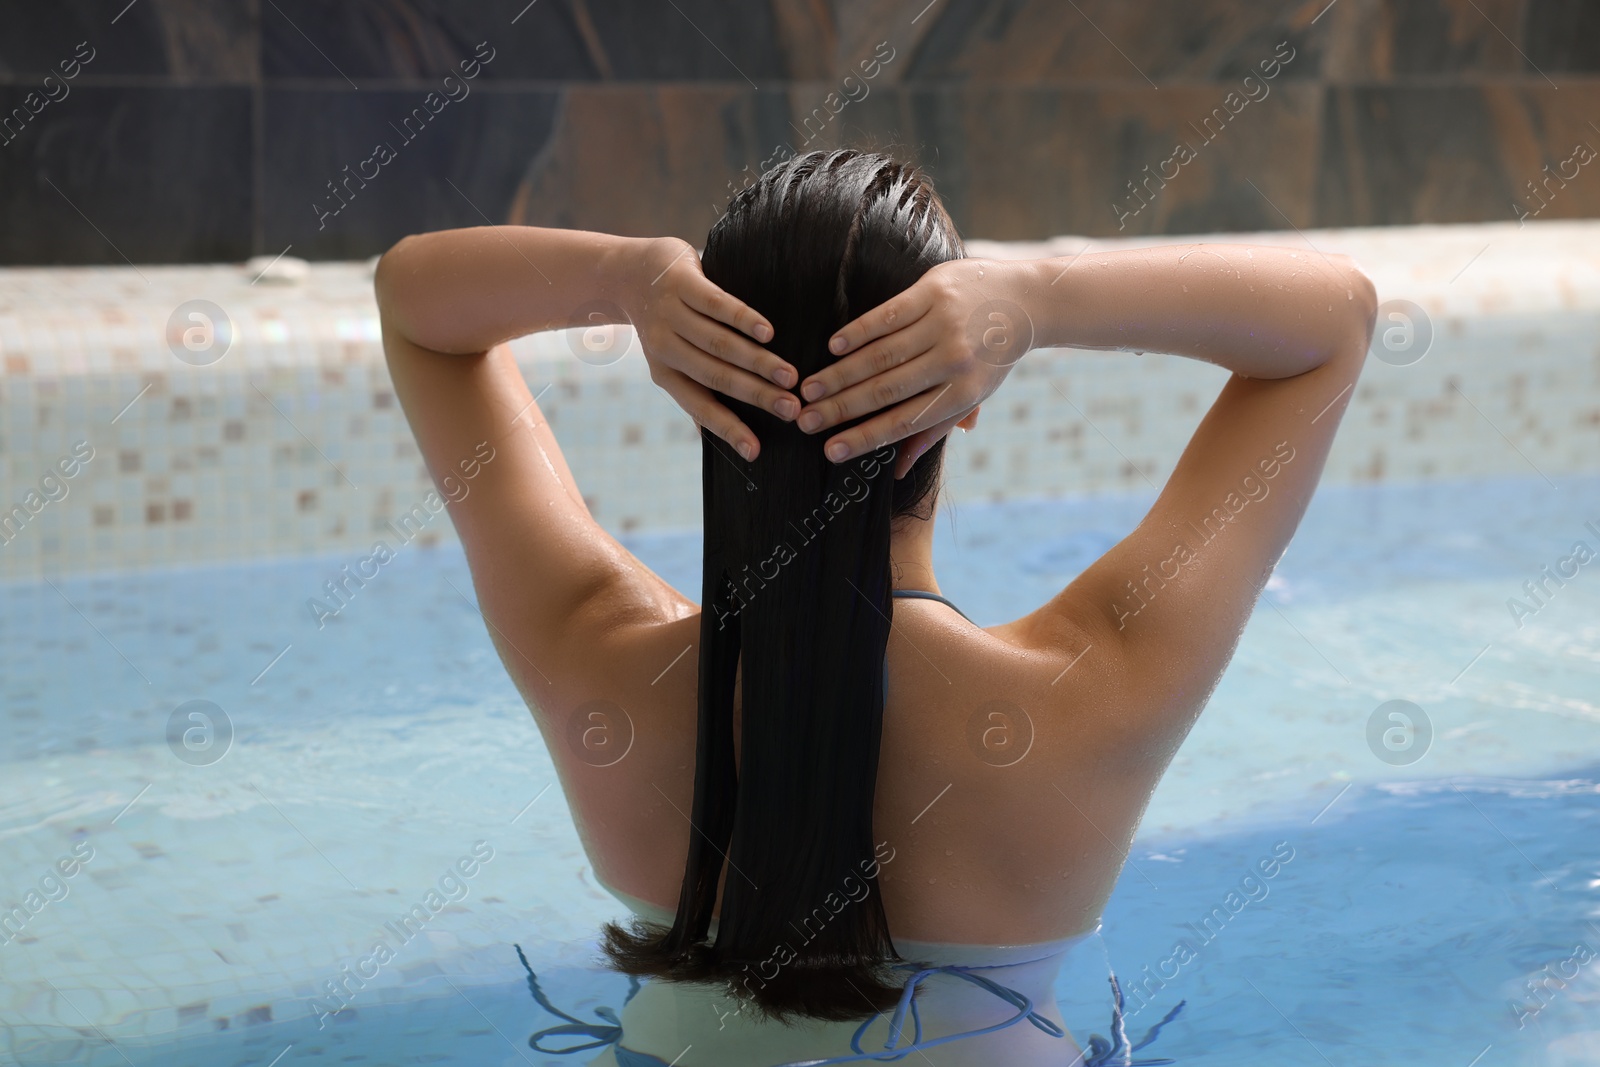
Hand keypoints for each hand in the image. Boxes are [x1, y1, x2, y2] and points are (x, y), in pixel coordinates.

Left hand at [624, 237, 797, 459]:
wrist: (630, 272)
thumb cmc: (663, 322)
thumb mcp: (669, 359)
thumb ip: (694, 390)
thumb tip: (715, 438)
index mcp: (665, 373)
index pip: (700, 407)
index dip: (727, 430)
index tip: (756, 451)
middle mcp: (665, 347)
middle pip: (716, 376)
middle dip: (756, 395)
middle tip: (791, 408)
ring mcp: (672, 314)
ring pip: (718, 344)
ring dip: (757, 362)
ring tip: (789, 376)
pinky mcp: (681, 283)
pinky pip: (715, 305)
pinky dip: (743, 320)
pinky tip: (768, 333)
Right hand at [793, 257, 1032, 477]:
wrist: (1026, 302)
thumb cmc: (991, 356)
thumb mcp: (971, 397)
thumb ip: (933, 430)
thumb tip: (897, 469)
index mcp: (961, 394)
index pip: (904, 422)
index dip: (864, 438)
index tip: (830, 451)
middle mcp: (954, 361)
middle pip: (886, 390)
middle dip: (841, 409)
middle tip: (805, 421)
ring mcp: (944, 324)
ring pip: (881, 354)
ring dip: (840, 374)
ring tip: (809, 389)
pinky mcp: (934, 292)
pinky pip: (888, 315)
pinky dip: (858, 332)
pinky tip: (833, 347)